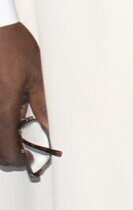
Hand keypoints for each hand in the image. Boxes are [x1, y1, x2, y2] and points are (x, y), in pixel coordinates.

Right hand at [0, 22, 42, 172]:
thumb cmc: (16, 49)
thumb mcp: (37, 76)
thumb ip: (43, 105)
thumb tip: (51, 127)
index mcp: (4, 109)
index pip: (7, 148)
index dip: (17, 159)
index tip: (29, 161)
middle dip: (8, 153)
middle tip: (25, 152)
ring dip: (3, 139)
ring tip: (18, 136)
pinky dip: (0, 125)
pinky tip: (10, 117)